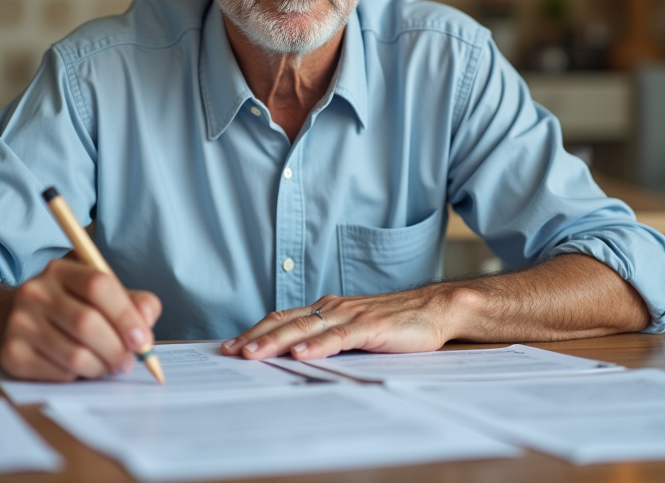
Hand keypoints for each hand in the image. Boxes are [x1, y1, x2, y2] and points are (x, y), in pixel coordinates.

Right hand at [0, 257, 161, 380]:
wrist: (12, 323)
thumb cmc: (70, 309)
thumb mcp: (100, 297)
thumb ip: (133, 304)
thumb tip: (146, 326)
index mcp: (60, 271)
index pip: (98, 285)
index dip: (126, 316)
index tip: (143, 340)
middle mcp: (35, 292)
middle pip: (87, 323)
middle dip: (116, 349)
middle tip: (127, 363)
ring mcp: (19, 323)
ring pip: (75, 355)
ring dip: (100, 367)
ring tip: (106, 367)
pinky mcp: (12, 354)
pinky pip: (59, 374)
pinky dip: (78, 377)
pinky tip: (79, 369)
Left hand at [221, 285, 461, 360]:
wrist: (436, 309)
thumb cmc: (398, 322)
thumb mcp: (356, 330)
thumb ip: (330, 339)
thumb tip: (298, 356)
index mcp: (328, 308)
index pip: (283, 318)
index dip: (256, 331)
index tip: (231, 346)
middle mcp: (334, 308)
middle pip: (285, 321)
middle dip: (255, 337)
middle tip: (229, 352)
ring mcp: (351, 316)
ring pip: (305, 328)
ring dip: (275, 342)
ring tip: (252, 354)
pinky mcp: (370, 327)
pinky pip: (337, 337)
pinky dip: (316, 345)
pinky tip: (300, 354)